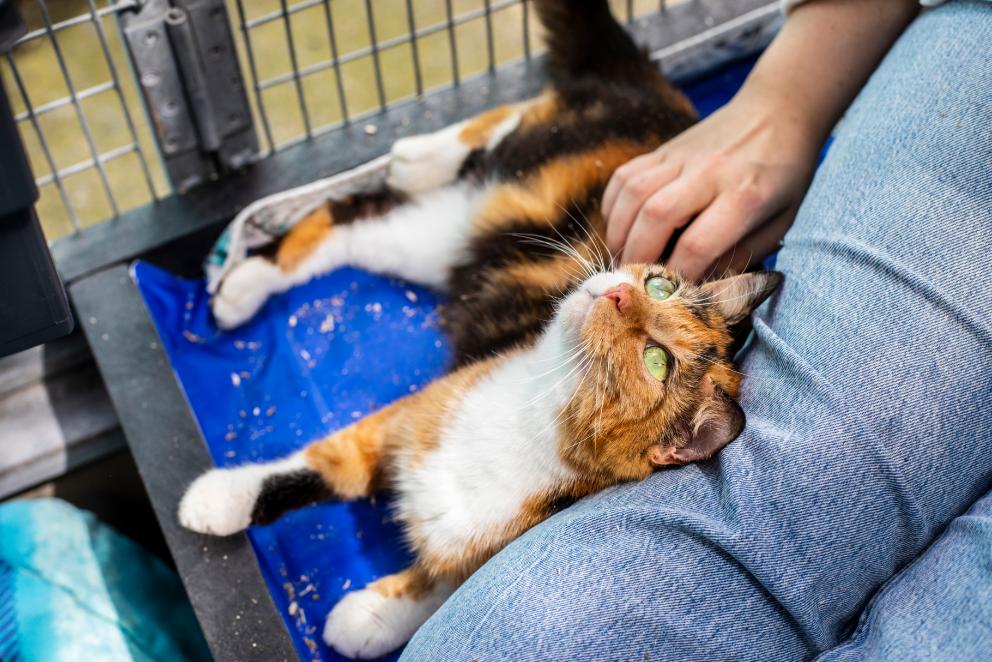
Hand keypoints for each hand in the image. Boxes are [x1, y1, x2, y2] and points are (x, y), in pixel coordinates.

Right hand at [603, 85, 818, 279]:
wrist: (778, 111)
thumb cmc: (784, 178)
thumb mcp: (780, 224)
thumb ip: (740, 256)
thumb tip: (698, 286)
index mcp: (745, 195)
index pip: (697, 244)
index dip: (677, 276)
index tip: (670, 295)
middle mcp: (710, 172)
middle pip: (656, 217)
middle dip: (639, 257)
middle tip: (636, 281)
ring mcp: (682, 155)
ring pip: (633, 195)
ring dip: (619, 234)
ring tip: (623, 257)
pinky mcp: (663, 148)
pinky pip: (624, 177)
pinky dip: (614, 207)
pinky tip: (621, 228)